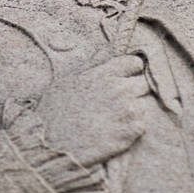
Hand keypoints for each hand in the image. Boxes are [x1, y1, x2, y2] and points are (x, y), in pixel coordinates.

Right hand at [37, 54, 154, 165]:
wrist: (51, 145)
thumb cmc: (54, 111)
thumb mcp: (68, 80)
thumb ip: (93, 63)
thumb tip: (109, 47)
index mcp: (105, 73)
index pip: (135, 63)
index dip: (128, 71)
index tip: (120, 79)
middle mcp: (120, 89)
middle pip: (142, 84)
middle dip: (131, 90)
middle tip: (114, 103)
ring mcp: (127, 111)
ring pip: (141, 105)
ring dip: (131, 111)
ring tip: (109, 119)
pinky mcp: (131, 132)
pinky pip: (140, 125)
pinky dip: (130, 128)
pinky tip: (112, 131)